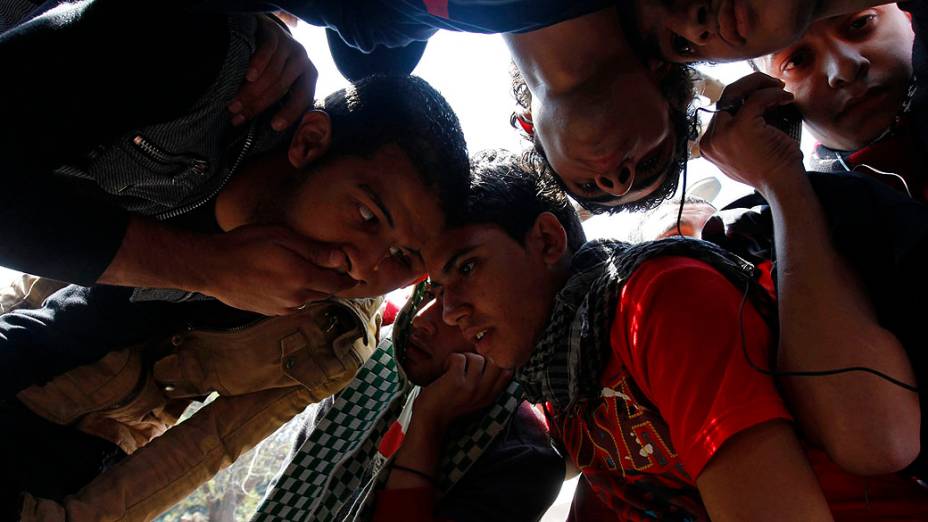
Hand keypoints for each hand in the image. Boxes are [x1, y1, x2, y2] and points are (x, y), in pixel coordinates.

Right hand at [195, 225, 356, 314]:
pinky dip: (296, 294)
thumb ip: (313, 250)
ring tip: (304, 270)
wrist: (211, 267)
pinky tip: (284, 279)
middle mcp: (295, 298)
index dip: (348, 278)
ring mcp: (281, 308)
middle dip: (331, 282)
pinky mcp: (269, 311)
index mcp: (301, 278)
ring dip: (312, 288)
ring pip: (309, 299)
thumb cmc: (245, 245)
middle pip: (325, 293)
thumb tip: (341, 258)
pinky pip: (292, 304)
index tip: (354, 273)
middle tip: (331, 267)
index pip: (338, 284)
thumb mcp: (281, 237)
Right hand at [228, 14, 316, 130]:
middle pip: (281, 87)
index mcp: (309, 75)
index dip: (290, 113)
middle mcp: (302, 59)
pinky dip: (258, 64)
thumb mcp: (282, 79)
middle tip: (237, 116)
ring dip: (251, 91)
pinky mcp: (274, 32)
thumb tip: (268, 127)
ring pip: (273, 72)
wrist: (263, 29)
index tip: (274, 126)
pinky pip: (268, 51)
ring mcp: (288, 44)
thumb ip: (281, 97)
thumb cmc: (272, 63)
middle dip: (258, 104)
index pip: (303, 97)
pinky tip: (248, 76)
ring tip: (233, 104)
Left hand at [413, 353, 511, 429]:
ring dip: (463, 358)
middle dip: (479, 358)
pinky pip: (459, 358)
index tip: (480, 365)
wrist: (429, 420)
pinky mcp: (456, 382)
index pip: (507, 371)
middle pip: (494, 361)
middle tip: (466, 366)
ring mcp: (471, 387)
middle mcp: (484, 392)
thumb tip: (491, 357)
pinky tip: (444, 370)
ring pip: (476, 358)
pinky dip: (450, 360)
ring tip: (453, 369)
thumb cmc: (449, 405)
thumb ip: (485, 384)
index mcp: (490, 396)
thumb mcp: (474, 398)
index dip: (495, 362)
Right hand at [700, 72, 804, 196]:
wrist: (782, 186)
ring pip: (736, 92)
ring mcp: (723, 134)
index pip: (720, 110)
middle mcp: (710, 140)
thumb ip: (735, 133)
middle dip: (749, 86)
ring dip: (760, 85)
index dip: (742, 97)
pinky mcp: (740, 128)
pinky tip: (785, 98)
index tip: (762, 95)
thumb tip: (747, 100)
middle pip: (725, 98)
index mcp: (708, 146)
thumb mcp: (744, 150)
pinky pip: (756, 98)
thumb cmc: (771, 169)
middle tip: (772, 85)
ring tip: (779, 89)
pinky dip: (773, 94)